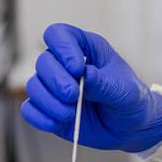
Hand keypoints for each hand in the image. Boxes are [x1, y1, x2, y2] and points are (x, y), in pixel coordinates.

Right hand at [21, 23, 161, 152]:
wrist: (131, 127)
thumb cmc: (130, 98)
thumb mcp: (124, 89)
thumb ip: (103, 83)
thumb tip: (84, 75)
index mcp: (85, 48)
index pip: (58, 34)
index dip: (62, 49)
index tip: (77, 69)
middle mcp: (65, 65)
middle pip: (43, 62)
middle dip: (56, 81)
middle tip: (74, 96)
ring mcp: (55, 88)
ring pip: (34, 86)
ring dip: (49, 102)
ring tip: (71, 113)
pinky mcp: (50, 109)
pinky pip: (30, 110)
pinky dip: (40, 118)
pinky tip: (58, 122)